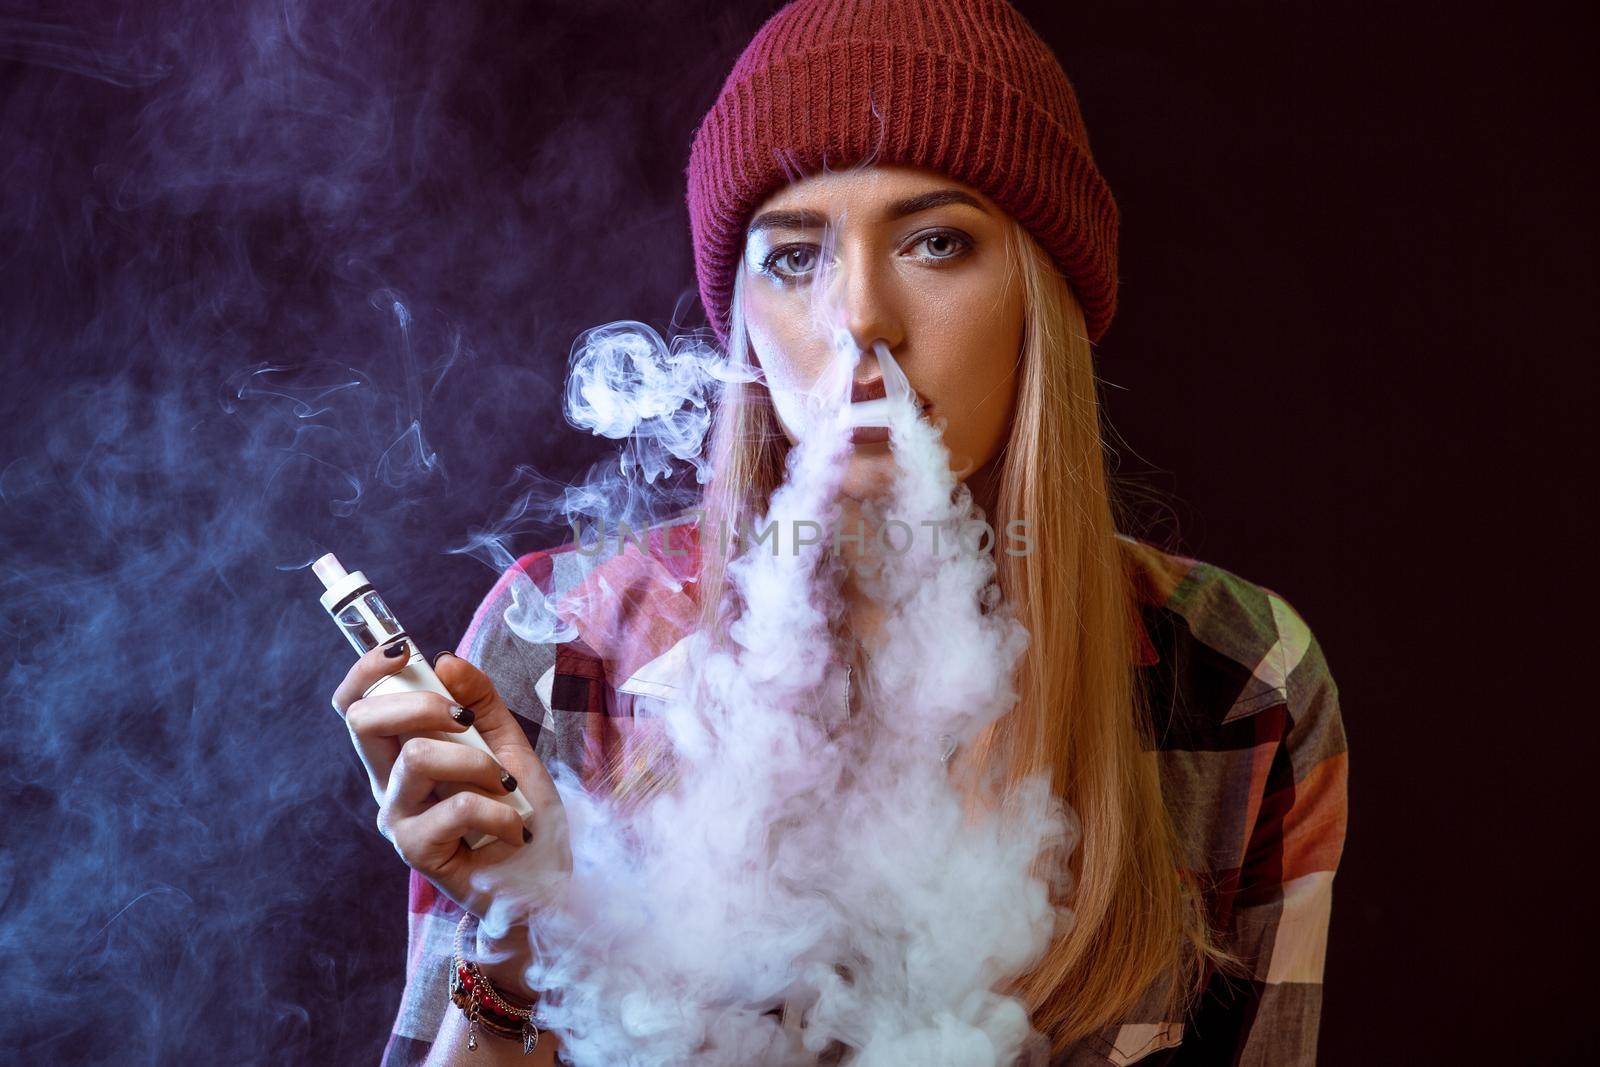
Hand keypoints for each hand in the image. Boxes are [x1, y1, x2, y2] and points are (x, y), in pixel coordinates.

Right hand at [331, 644, 571, 924]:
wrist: (545, 879)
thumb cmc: (522, 812)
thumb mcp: (508, 743)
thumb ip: (481, 700)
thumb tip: (444, 659)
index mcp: (402, 753)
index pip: (356, 705)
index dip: (365, 670)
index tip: (400, 648)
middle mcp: (389, 784)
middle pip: (364, 721)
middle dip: (422, 704)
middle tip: (466, 721)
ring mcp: (398, 819)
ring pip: (418, 758)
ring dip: (476, 763)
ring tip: (503, 787)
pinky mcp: (416, 852)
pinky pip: (455, 807)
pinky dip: (499, 810)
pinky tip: (513, 830)